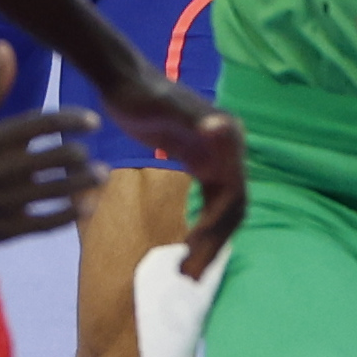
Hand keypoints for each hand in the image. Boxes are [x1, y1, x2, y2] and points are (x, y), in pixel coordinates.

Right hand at [0, 44, 100, 251]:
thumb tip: (6, 47)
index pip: (36, 126)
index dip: (69, 121)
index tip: (91, 121)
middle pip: (50, 160)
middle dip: (78, 155)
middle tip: (92, 153)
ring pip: (50, 192)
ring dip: (81, 184)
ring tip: (100, 177)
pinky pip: (39, 224)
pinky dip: (65, 215)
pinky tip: (84, 208)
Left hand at [95, 68, 248, 273]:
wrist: (123, 80)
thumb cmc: (140, 94)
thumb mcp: (164, 106)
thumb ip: (194, 118)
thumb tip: (223, 127)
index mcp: (228, 141)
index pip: (234, 196)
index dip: (217, 227)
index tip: (192, 250)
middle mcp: (228, 152)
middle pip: (231, 209)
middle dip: (214, 243)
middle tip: (188, 275)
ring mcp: (215, 158)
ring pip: (221, 210)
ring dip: (209, 241)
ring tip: (186, 271)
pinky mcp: (199, 162)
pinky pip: (209, 202)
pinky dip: (201, 225)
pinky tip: (185, 244)